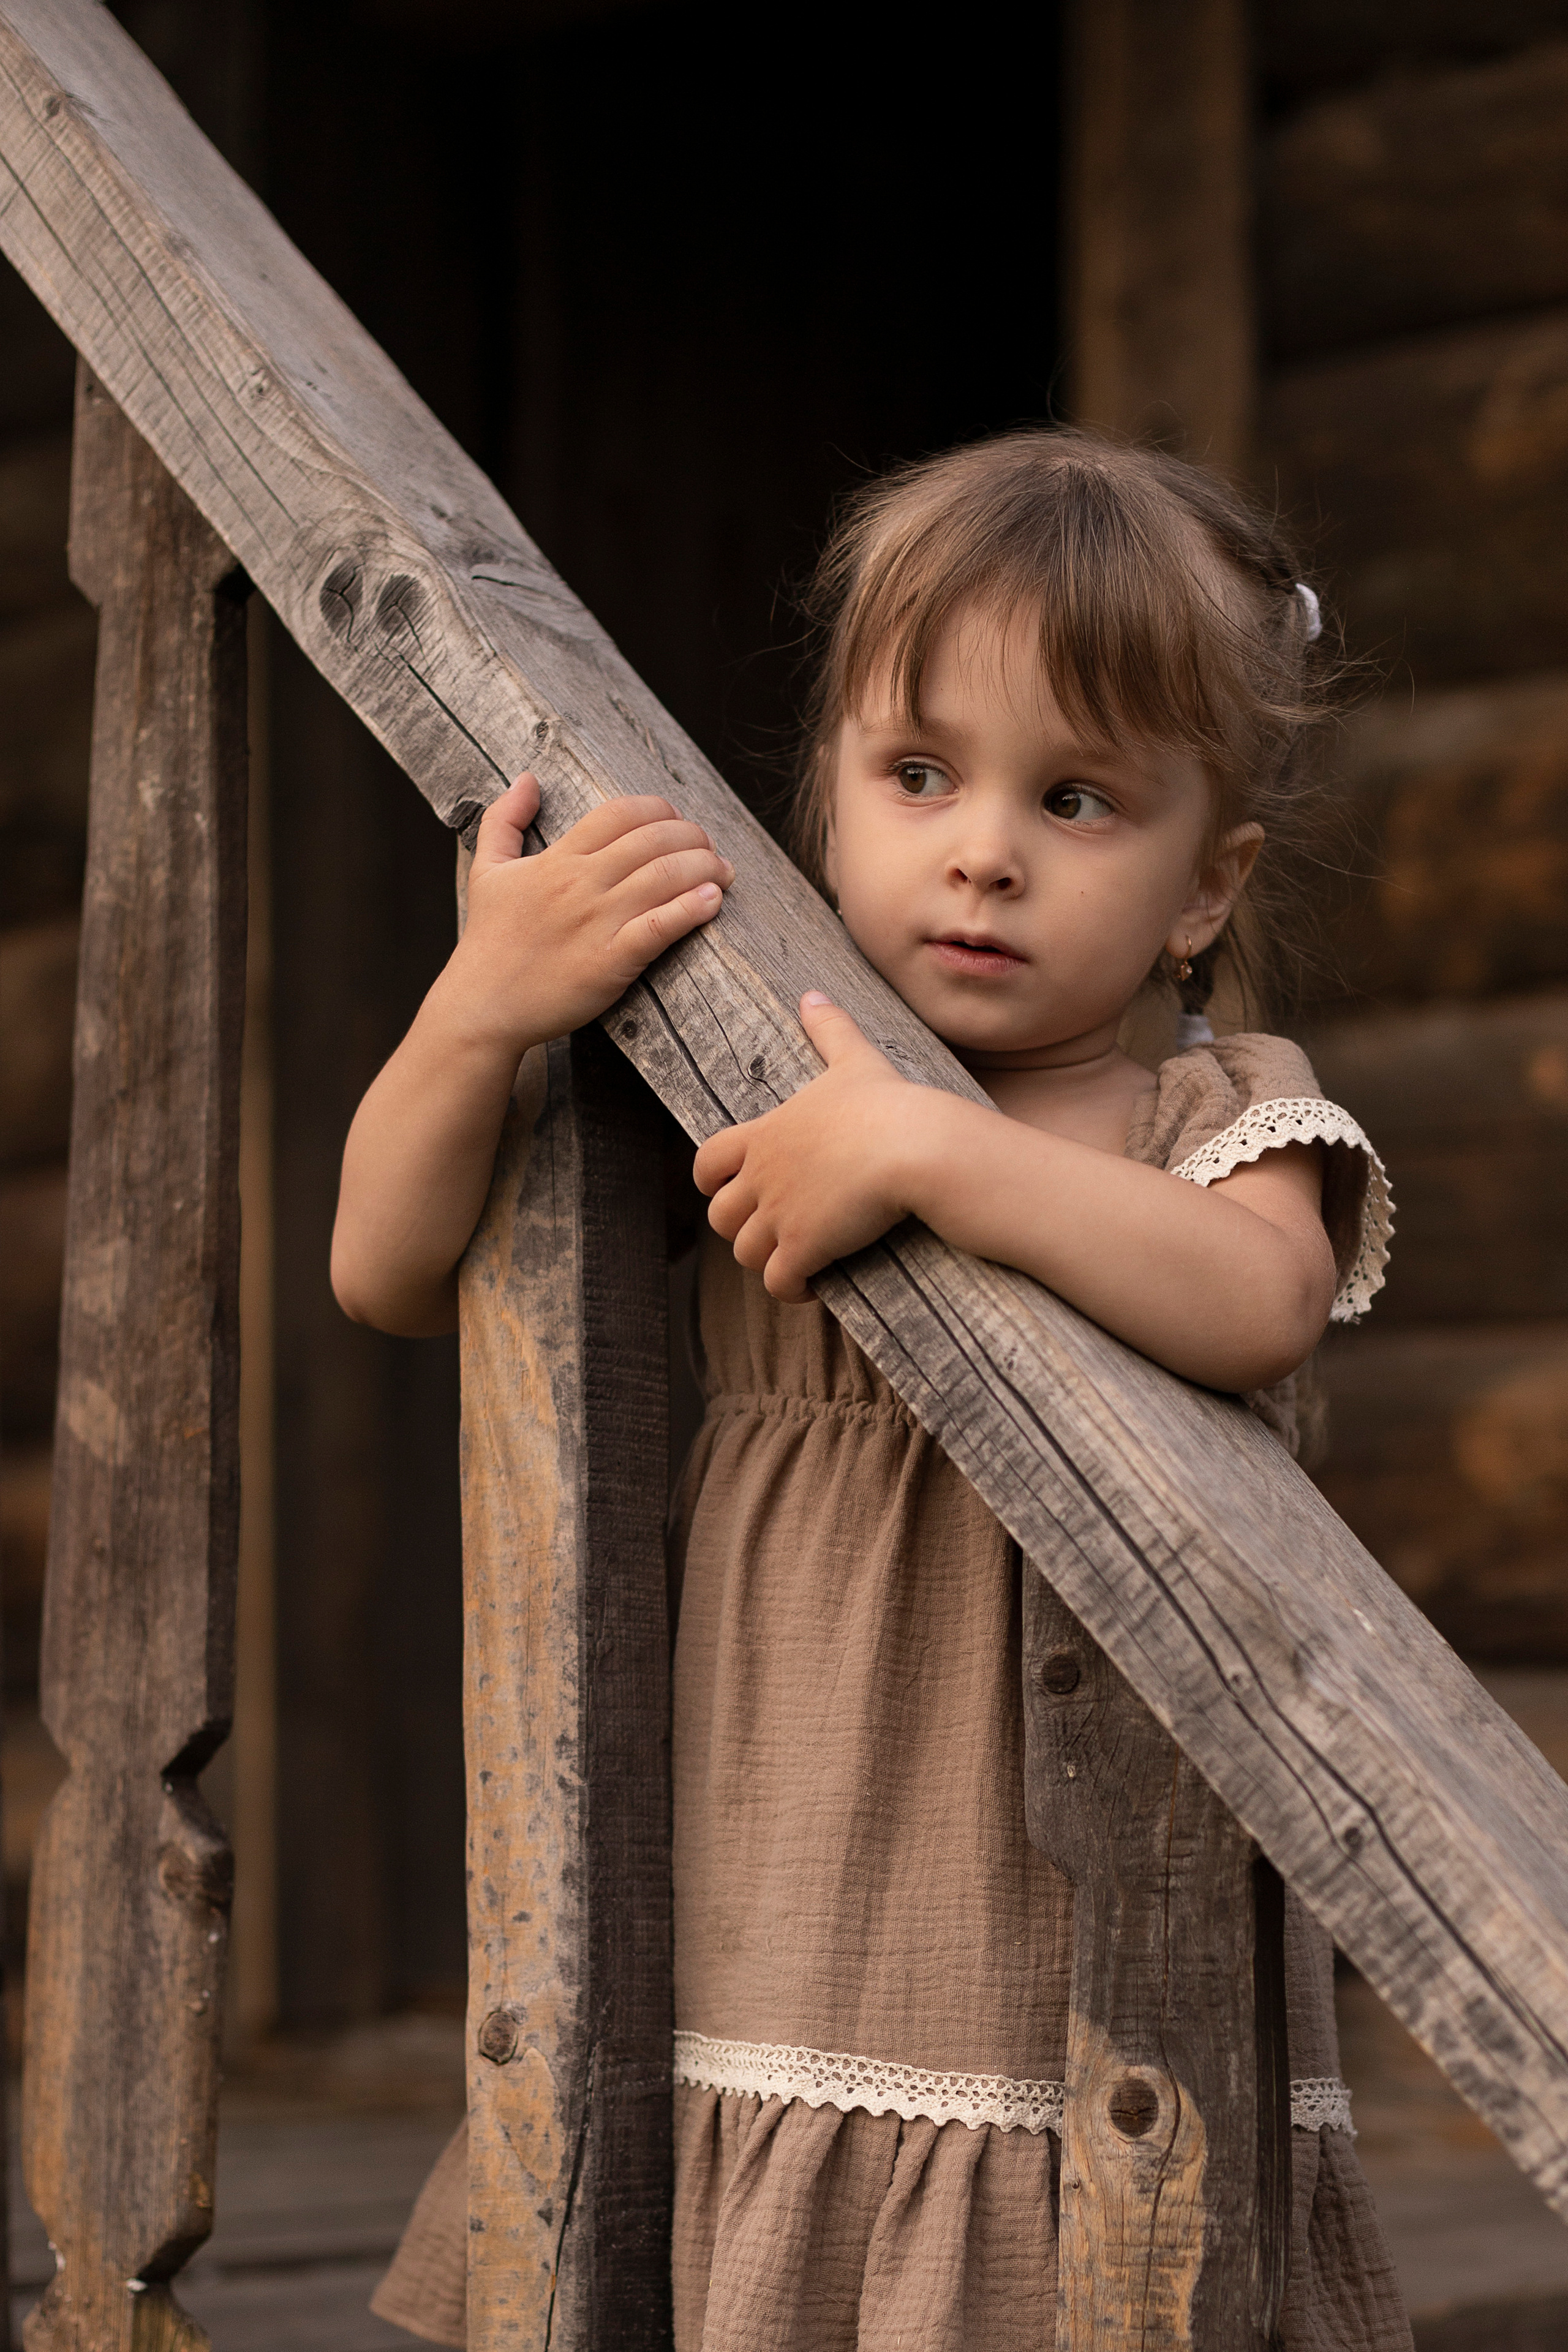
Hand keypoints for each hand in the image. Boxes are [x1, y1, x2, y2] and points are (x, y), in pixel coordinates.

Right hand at [438, 772, 733, 1053]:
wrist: (482, 1006)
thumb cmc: (488, 940)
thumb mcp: (486, 871)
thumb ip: (503, 819)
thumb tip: (526, 778)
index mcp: (557, 860)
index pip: (620, 813)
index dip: (659, 809)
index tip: (678, 822)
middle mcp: (580, 884)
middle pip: (652, 839)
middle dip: (693, 837)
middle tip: (710, 849)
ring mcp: (596, 923)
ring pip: (665, 877)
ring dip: (705, 868)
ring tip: (724, 872)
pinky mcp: (610, 962)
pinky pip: (660, 927)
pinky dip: (692, 909)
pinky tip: (713, 901)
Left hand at [694, 995, 941, 1300]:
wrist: (913, 1146)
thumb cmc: (887, 1103)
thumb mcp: (854, 1060)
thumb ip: (829, 1029)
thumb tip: (813, 993)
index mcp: (765, 1134)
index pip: (707, 1162)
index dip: (712, 1182)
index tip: (732, 1191)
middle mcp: (762, 1176)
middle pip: (721, 1217)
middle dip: (742, 1229)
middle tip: (775, 1232)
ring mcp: (779, 1214)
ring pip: (745, 1253)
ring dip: (767, 1261)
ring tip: (796, 1261)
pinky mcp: (803, 1247)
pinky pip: (778, 1283)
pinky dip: (790, 1289)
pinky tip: (812, 1287)